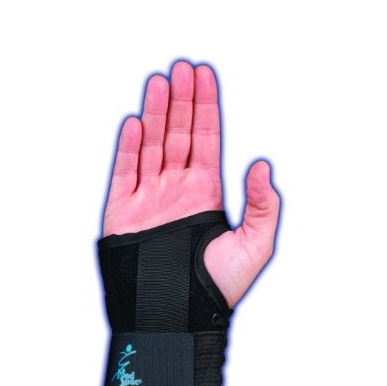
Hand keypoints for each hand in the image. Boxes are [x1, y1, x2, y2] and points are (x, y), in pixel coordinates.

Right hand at [103, 61, 279, 307]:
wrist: (177, 317)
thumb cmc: (217, 288)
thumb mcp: (256, 245)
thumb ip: (262, 204)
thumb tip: (262, 165)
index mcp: (205, 193)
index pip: (205, 140)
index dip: (206, 107)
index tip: (205, 77)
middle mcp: (176, 190)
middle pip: (178, 134)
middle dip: (181, 100)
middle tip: (182, 68)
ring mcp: (149, 199)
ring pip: (151, 146)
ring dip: (156, 114)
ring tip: (160, 83)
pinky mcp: (124, 213)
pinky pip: (124, 173)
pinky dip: (129, 148)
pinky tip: (137, 123)